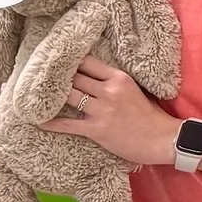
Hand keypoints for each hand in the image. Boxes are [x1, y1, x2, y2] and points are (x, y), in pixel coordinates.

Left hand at [43, 56, 178, 166]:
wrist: (163, 140)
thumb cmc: (151, 116)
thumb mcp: (135, 90)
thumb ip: (113, 82)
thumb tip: (88, 77)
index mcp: (119, 78)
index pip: (87, 62)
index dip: (69, 61)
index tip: (57, 61)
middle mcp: (109, 91)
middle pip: (74, 78)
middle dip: (58, 78)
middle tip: (41, 77)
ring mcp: (102, 110)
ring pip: (68, 96)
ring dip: (52, 96)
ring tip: (38, 94)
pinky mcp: (96, 130)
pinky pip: (67, 124)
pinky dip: (51, 122)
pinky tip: (37, 121)